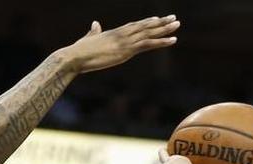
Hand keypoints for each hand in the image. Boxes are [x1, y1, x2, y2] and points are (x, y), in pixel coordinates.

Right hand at [59, 16, 179, 73]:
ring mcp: (125, 42)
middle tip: (173, 18)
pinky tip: (173, 40)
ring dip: (164, 29)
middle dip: (160, 23)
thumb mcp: (88, 39)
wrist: (75, 56)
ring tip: (177, 25)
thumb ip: (94, 31)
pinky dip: (162, 41)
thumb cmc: (79, 51)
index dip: (147, 22)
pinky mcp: (127, 50)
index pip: (134, 25)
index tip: (157, 18)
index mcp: (114, 33)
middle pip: (145, 26)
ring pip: (149, 33)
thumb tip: (95, 24)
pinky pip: (148, 44)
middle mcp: (122, 34)